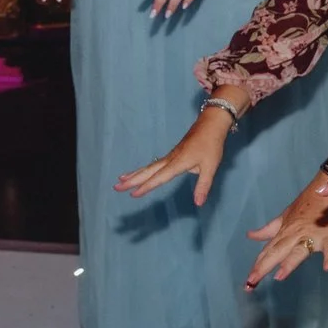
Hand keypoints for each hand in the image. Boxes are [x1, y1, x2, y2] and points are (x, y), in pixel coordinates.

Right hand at [116, 102, 232, 204]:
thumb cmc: (211, 145)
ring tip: (120, 180)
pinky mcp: (172, 155)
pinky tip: (138, 173)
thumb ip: (203, 186)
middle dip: (132, 180)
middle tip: (116, 187)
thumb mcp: (211, 167)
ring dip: (134, 174)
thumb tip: (198, 203)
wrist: (210, 124)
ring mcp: (170, 156)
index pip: (159, 177)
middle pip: (148, 171)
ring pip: (148, 167)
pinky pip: (153, 164)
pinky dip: (143, 170)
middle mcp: (170, 159)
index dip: (146, 186)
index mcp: (178, 163)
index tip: (133, 194)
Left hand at [244, 182, 327, 287]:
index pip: (268, 251)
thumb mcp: (286, 216)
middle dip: (263, 267)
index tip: (248, 282)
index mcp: (285, 231)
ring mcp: (312, 235)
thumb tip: (250, 236)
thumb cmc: (307, 204)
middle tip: (251, 282)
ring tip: (279, 276)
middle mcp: (295, 234)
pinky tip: (327, 267)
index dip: (258, 265)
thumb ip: (269, 229)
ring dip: (290, 262)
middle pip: (277, 252)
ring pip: (299, 250)